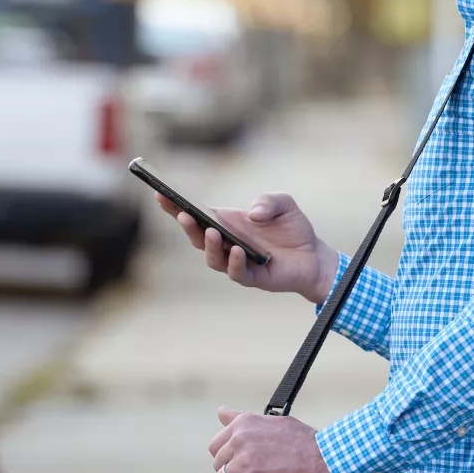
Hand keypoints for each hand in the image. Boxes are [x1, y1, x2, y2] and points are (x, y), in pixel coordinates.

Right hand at [156, 191, 339, 302]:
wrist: (314, 257)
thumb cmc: (292, 229)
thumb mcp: (284, 204)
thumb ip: (269, 201)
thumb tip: (252, 213)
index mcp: (226, 223)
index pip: (195, 215)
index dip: (175, 207)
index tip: (159, 195)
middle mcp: (226, 243)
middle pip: (197, 237)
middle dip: (187, 225)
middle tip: (182, 213)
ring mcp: (236, 262)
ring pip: (213, 258)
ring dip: (209, 245)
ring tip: (212, 231)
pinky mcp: (252, 277)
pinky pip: (237, 272)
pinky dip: (235, 262)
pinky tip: (238, 250)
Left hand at [209, 407, 342, 472]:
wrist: (325, 462)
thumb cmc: (305, 443)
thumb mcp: (275, 420)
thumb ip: (243, 419)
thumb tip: (221, 412)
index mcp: (244, 423)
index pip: (217, 444)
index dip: (229, 455)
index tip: (243, 461)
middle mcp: (240, 440)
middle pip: (218, 462)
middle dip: (232, 469)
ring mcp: (243, 462)